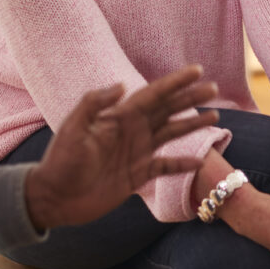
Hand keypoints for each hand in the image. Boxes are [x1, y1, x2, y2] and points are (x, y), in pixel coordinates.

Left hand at [24, 66, 218, 230]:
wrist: (54, 198)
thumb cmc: (61, 161)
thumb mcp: (73, 128)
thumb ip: (94, 103)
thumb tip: (124, 86)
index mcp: (121, 116)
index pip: (154, 94)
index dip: (176, 81)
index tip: (197, 70)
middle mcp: (133, 131)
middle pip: (168, 110)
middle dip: (191, 98)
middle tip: (214, 88)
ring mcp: (138, 153)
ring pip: (172, 133)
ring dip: (192, 124)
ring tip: (214, 116)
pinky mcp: (138, 176)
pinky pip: (166, 167)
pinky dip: (183, 164)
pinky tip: (201, 161)